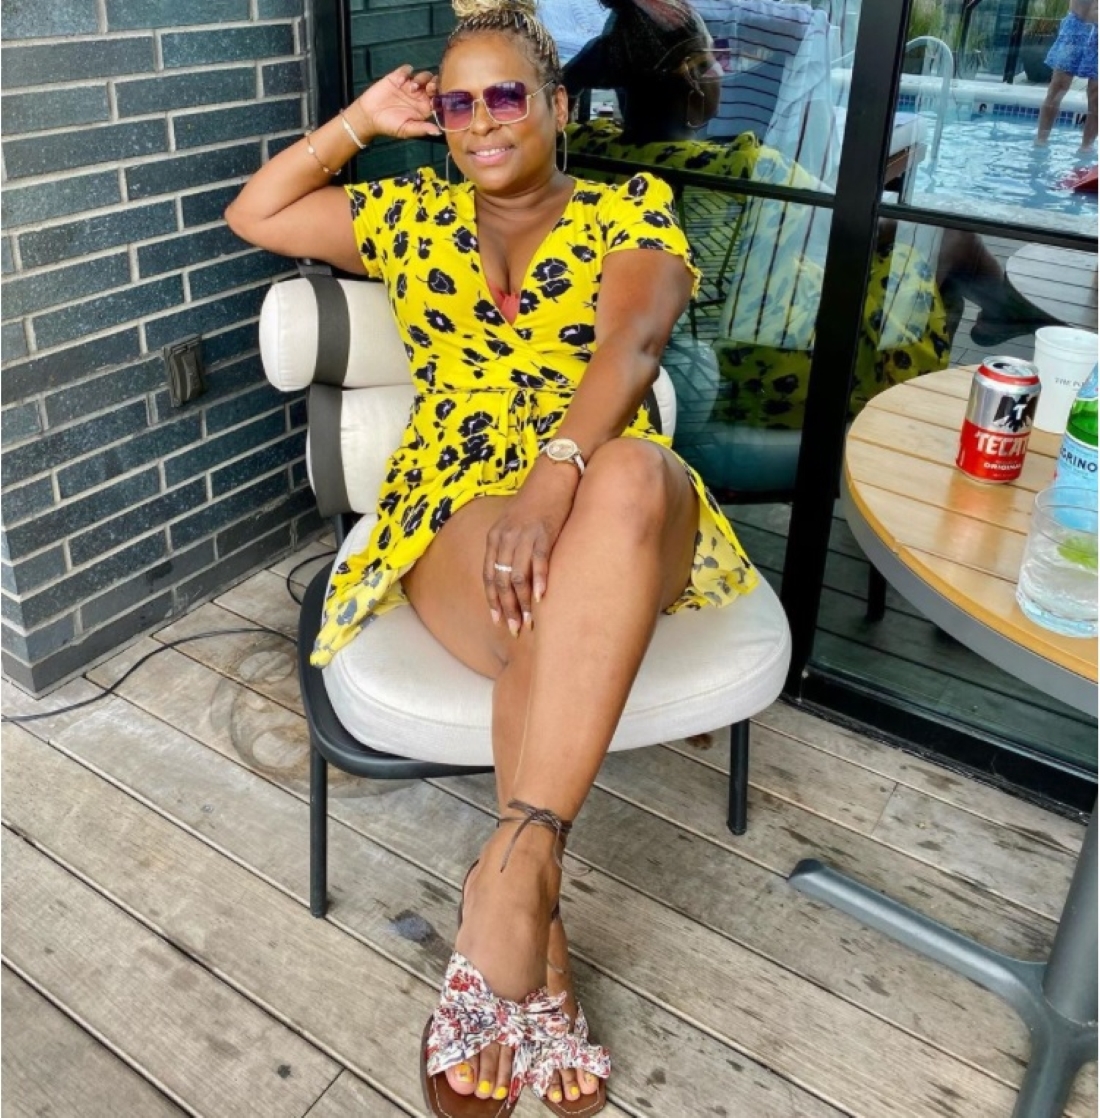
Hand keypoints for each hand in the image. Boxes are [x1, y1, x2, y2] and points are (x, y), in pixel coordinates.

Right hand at [352, 64, 440, 140]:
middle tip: (429, 88)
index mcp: (424, 108)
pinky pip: (407, 69)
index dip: (441, 97)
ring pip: (424, 76)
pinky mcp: (398, 77)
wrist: (369, 116)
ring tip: (412, 88)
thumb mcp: (406, 129)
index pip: (438, 100)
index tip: (438, 98)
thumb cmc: (389, 125)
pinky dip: (407, 72)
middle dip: (435, 84)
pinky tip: (401, 80)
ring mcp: (409, 85)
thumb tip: (438, 132)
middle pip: (434, 84)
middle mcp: (419, 96)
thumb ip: (422, 128)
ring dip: (421, 79)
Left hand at [484, 467, 577, 634]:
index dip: (492, 599)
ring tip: (527, 623)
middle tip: (513, 629)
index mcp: (496, 536)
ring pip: (517, 575)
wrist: (554, 473)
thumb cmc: (539, 500)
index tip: (497, 620)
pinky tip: (541, 599)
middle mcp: (505, 537)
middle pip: (500, 580)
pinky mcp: (544, 531)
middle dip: (506, 608)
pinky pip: (538, 561)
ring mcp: (524, 535)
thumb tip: (517, 572)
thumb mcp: (517, 522)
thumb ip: (513, 545)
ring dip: (521, 602)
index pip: (490, 574)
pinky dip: (539, 581)